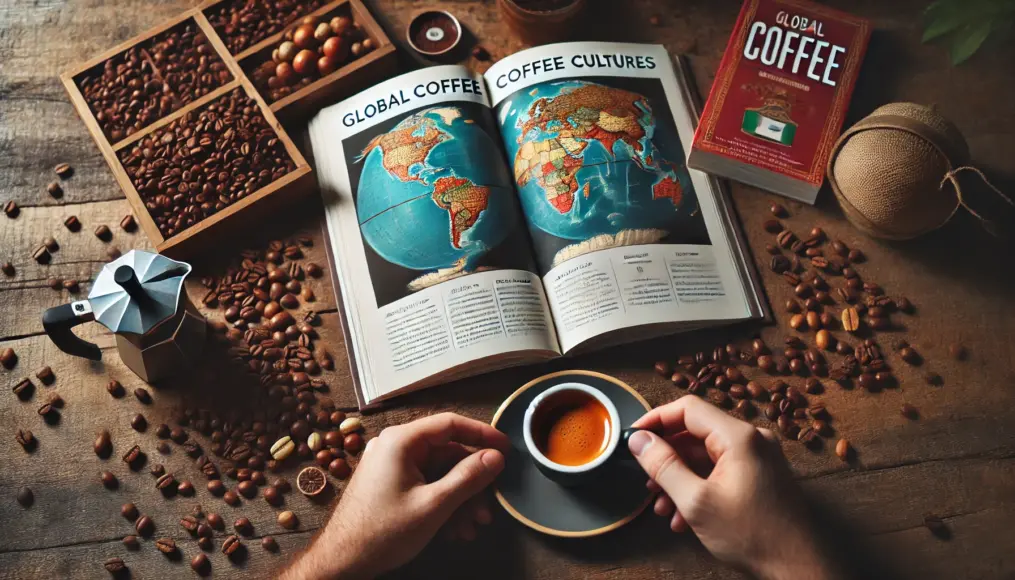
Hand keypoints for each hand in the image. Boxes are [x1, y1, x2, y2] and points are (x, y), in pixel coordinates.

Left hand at [281, 413, 509, 579]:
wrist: (341, 562)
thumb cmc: (383, 532)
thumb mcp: (433, 506)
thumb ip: (468, 478)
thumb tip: (496, 456)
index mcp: (401, 441)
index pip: (450, 424)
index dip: (482, 434)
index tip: (507, 449)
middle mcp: (395, 447)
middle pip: (447, 454)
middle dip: (471, 484)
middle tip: (490, 508)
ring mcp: (391, 466)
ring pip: (439, 474)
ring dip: (460, 500)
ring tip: (473, 527)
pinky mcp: (390, 485)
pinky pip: (425, 486)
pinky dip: (443, 504)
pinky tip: (456, 531)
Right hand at [628, 395, 836, 579]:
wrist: (797, 567)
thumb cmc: (753, 536)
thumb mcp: (696, 501)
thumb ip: (663, 466)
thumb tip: (638, 440)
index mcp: (739, 437)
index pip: (688, 409)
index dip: (656, 420)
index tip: (633, 436)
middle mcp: (752, 440)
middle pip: (696, 433)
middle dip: (667, 458)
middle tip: (646, 480)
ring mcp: (759, 458)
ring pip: (706, 456)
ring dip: (680, 478)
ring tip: (663, 507)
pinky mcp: (761, 476)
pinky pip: (721, 470)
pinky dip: (699, 487)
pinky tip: (685, 516)